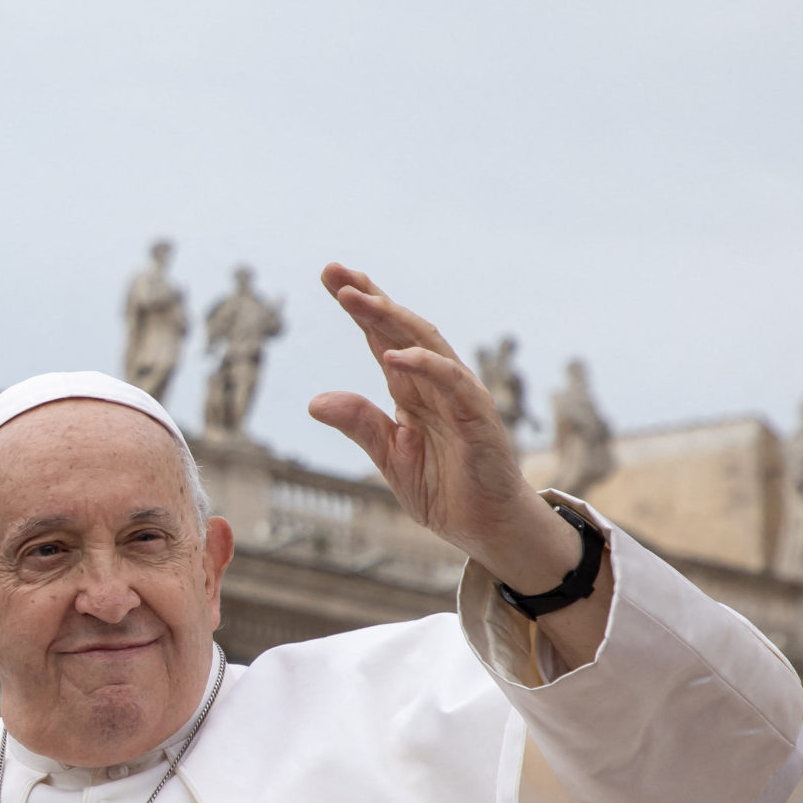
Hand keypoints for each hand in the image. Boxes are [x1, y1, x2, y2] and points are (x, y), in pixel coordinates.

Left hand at [307, 263, 611, 670]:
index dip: (361, 306)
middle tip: (336, 272)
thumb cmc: (445, 491)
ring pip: (426, 346)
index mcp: (412, 391)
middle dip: (369, 298)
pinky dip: (425, 366)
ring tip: (356, 298)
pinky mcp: (478, 420)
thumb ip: (360, 426)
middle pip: (402, 330)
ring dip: (391, 319)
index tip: (332, 276)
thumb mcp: (390, 458)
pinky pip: (452, 384)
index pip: (383, 338)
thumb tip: (314, 400)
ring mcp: (461, 398)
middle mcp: (437, 384)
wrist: (488, 530)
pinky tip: (393, 356)